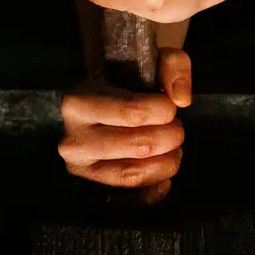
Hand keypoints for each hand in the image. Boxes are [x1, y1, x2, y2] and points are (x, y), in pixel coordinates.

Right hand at [57, 47, 193, 201]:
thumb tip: (180, 98)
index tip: (171, 106)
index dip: (164, 111)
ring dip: (166, 161)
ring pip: (134, 173)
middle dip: (170, 136)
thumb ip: (173, 66)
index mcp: (78, 103)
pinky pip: (133, 195)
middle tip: (177, 127)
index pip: (131, 113)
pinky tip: (165, 175)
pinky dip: (156, 187)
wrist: (108, 96)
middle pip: (138, 145)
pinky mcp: (95, 186)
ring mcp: (81, 167)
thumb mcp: (151, 58)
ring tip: (174, 147)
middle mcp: (73, 139)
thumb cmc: (129, 78)